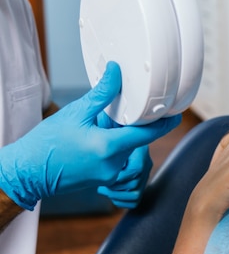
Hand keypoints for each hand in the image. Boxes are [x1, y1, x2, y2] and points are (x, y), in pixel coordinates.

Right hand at [0, 61, 180, 209]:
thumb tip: (117, 72)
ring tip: (96, 133)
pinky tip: (93, 144)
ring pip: (128, 152)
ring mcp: (109, 176)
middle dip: (129, 127)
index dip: (164, 122)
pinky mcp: (104, 181)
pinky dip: (113, 149)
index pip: (147, 134)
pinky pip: (118, 161)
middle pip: (137, 141)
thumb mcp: (75, 113)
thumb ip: (102, 94)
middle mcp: (113, 165)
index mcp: (108, 148)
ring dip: (120, 139)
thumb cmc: (46, 145)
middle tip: (109, 119)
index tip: (176, 113)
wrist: (26, 174)